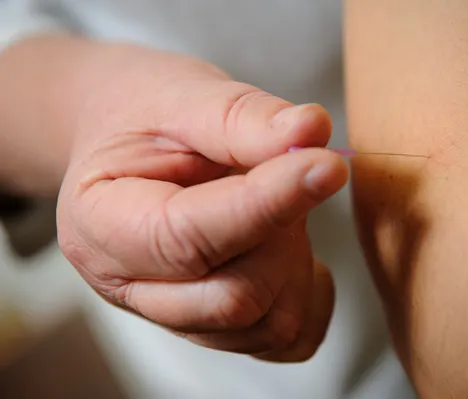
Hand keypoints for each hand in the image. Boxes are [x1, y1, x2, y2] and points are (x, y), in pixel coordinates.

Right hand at [56, 43, 347, 361]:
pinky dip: (307, 296)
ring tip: (281, 209)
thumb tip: (311, 131)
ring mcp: (176, 314)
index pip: (189, 238)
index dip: (268, 205)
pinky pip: (286, 341)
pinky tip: (294, 250)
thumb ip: (244, 117)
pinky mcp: (217, 325)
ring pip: (267, 326)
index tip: (326, 165)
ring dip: (295, 264)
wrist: (132, 138)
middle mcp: (133, 284)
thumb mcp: (185, 96)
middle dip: (282, 235)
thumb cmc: (147, 115)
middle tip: (286, 175)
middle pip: (232, 299)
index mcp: (102, 224)